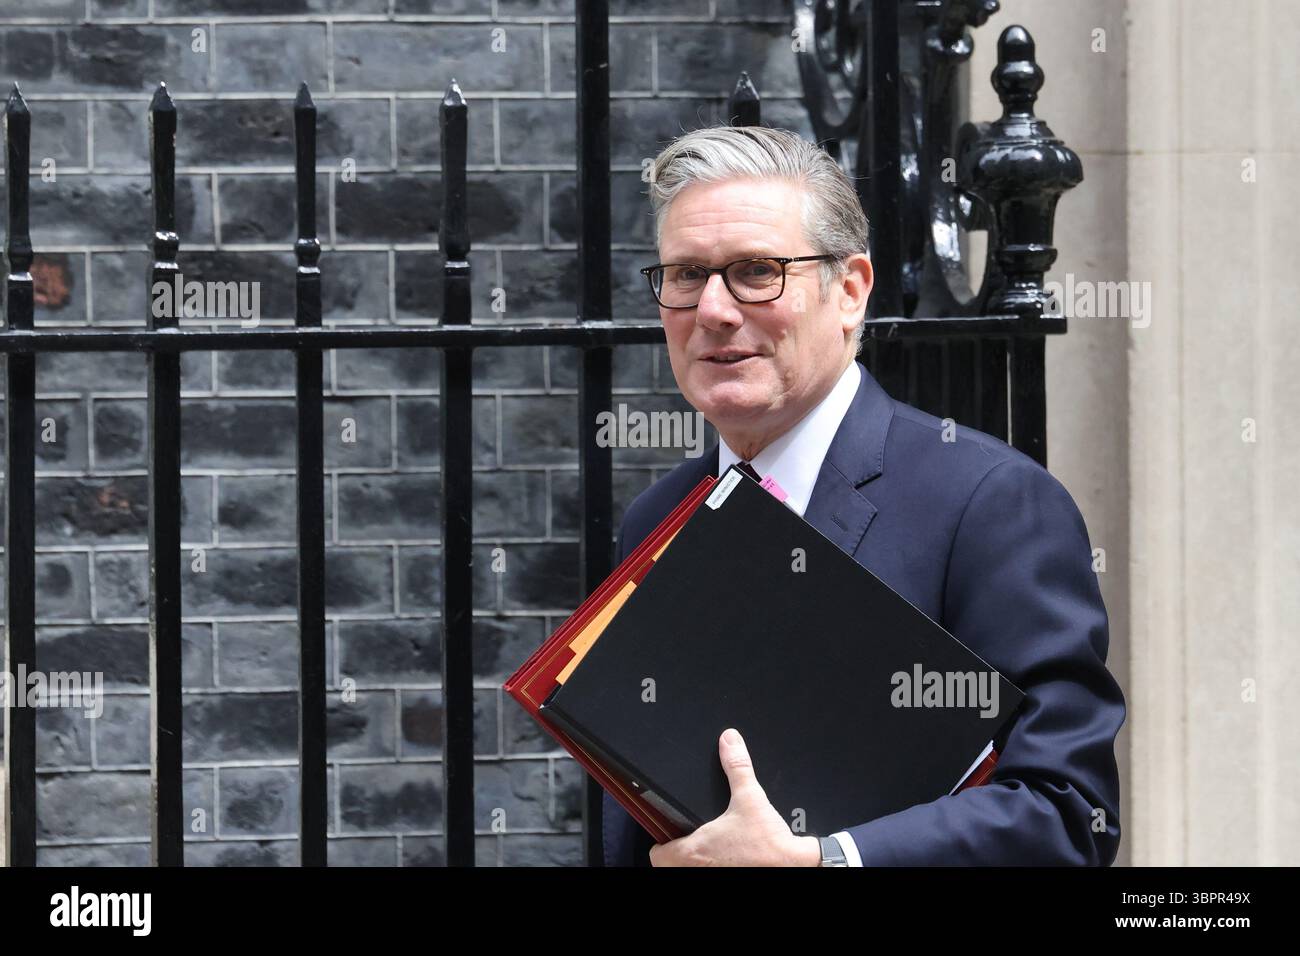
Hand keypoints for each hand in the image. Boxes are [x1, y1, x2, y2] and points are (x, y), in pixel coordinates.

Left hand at [648, 728, 820, 866]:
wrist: (793, 865)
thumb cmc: (769, 842)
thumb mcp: (750, 797)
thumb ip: (737, 767)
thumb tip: (729, 742)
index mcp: (694, 851)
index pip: (658, 856)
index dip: (661, 845)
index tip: (669, 836)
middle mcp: (698, 871)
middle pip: (671, 868)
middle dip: (678, 856)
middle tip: (688, 842)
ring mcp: (712, 879)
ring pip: (689, 873)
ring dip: (696, 864)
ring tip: (709, 850)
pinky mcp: (729, 882)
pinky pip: (711, 875)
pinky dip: (715, 868)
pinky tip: (728, 860)